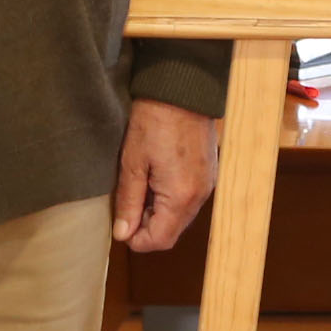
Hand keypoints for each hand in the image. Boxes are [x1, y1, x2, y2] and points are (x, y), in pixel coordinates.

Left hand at [112, 100, 217, 253]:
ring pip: (181, 217)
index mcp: (181, 197)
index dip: (137, 240)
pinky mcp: (209, 173)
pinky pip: (189, 200)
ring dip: (159, 213)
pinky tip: (156, 178)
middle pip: (172, 231)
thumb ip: (129, 202)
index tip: (121, 225)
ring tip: (141, 188)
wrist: (183, 89)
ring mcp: (208, 184)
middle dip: (148, 227)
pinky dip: (172, 200)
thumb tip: (122, 233)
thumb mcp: (132, 163)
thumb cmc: (155, 121)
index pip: (160, 240)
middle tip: (128, 205)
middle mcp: (200, 196)